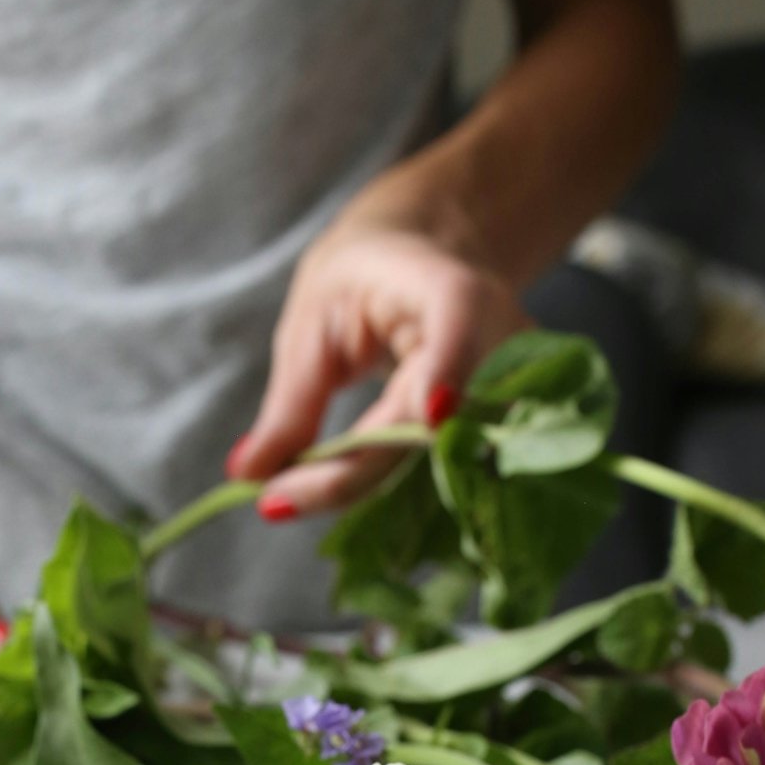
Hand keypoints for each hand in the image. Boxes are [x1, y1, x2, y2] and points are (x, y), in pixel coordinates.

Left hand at [228, 219, 530, 517]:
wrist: (423, 264)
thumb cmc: (360, 285)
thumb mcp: (312, 328)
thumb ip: (291, 404)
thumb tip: (248, 474)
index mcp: (453, 291)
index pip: (457, 329)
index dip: (449, 371)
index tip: (431, 415)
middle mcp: (502, 343)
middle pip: (439, 427)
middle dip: (355, 472)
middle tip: (272, 499)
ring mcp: (516, 390)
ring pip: (443, 466)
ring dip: (365, 490)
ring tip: (288, 498)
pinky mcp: (508, 429)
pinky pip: (450, 477)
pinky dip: (390, 500)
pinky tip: (331, 501)